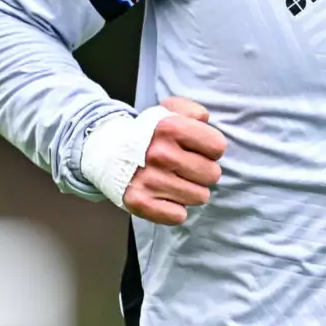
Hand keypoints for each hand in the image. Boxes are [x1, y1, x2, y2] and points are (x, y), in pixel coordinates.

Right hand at [123, 97, 227, 224]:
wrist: (108, 151)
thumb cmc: (147, 133)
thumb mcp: (168, 110)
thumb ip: (193, 110)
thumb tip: (205, 120)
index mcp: (170, 128)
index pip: (217, 146)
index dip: (212, 149)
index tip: (199, 150)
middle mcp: (160, 154)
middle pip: (212, 174)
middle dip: (203, 172)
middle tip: (187, 168)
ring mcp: (149, 179)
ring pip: (199, 197)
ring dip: (191, 191)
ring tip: (176, 181)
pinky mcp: (139, 202)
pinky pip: (178, 215)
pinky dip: (175, 209)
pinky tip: (165, 196)